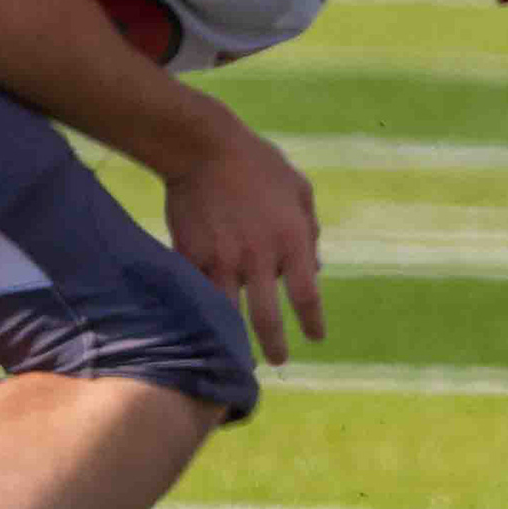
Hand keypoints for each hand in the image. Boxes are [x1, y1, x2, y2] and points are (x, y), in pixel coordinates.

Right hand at [165, 119, 322, 363]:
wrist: (202, 147)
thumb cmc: (257, 165)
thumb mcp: (298, 190)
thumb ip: (309, 231)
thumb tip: (317, 269)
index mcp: (292, 240)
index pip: (307, 295)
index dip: (312, 322)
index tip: (316, 338)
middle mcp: (259, 257)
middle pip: (268, 318)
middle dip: (274, 346)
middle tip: (278, 361)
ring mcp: (222, 259)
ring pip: (229, 313)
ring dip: (234, 337)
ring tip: (236, 354)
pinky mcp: (190, 255)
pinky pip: (197, 292)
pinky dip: (202, 311)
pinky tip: (203, 325)